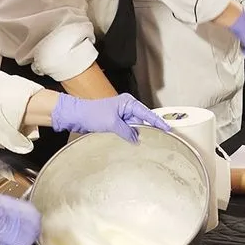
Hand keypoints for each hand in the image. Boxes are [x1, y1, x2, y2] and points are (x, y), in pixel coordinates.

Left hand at [51, 93, 171, 143]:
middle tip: (160, 138)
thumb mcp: (112, 124)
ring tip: (148, 142)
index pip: (147, 113)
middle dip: (149, 129)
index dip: (158, 122)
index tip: (167, 128)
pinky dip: (131, 136)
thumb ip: (127, 132)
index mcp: (128, 102)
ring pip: (135, 127)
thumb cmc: (92, 114)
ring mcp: (121, 115)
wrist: (77, 116)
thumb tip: (137, 139)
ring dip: (138, 134)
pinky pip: (127, 130)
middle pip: (143, 120)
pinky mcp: (116, 122)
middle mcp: (126, 107)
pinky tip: (134, 142)